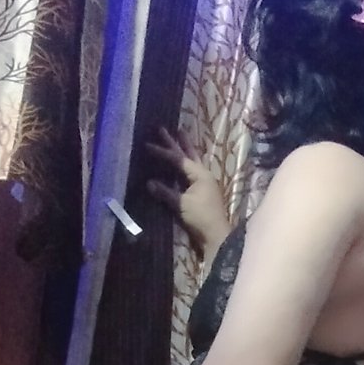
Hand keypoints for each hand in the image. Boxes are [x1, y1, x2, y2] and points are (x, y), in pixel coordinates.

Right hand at [145, 125, 230, 253]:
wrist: (215, 236)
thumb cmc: (201, 217)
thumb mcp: (181, 204)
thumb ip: (166, 192)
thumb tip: (149, 182)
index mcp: (200, 174)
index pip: (178, 159)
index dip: (163, 152)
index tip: (148, 145)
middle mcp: (204, 175)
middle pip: (188, 154)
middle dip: (176, 142)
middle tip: (165, 128)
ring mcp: (205, 183)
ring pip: (192, 161)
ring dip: (184, 149)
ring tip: (178, 136)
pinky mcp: (203, 192)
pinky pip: (191, 172)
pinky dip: (184, 165)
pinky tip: (181, 163)